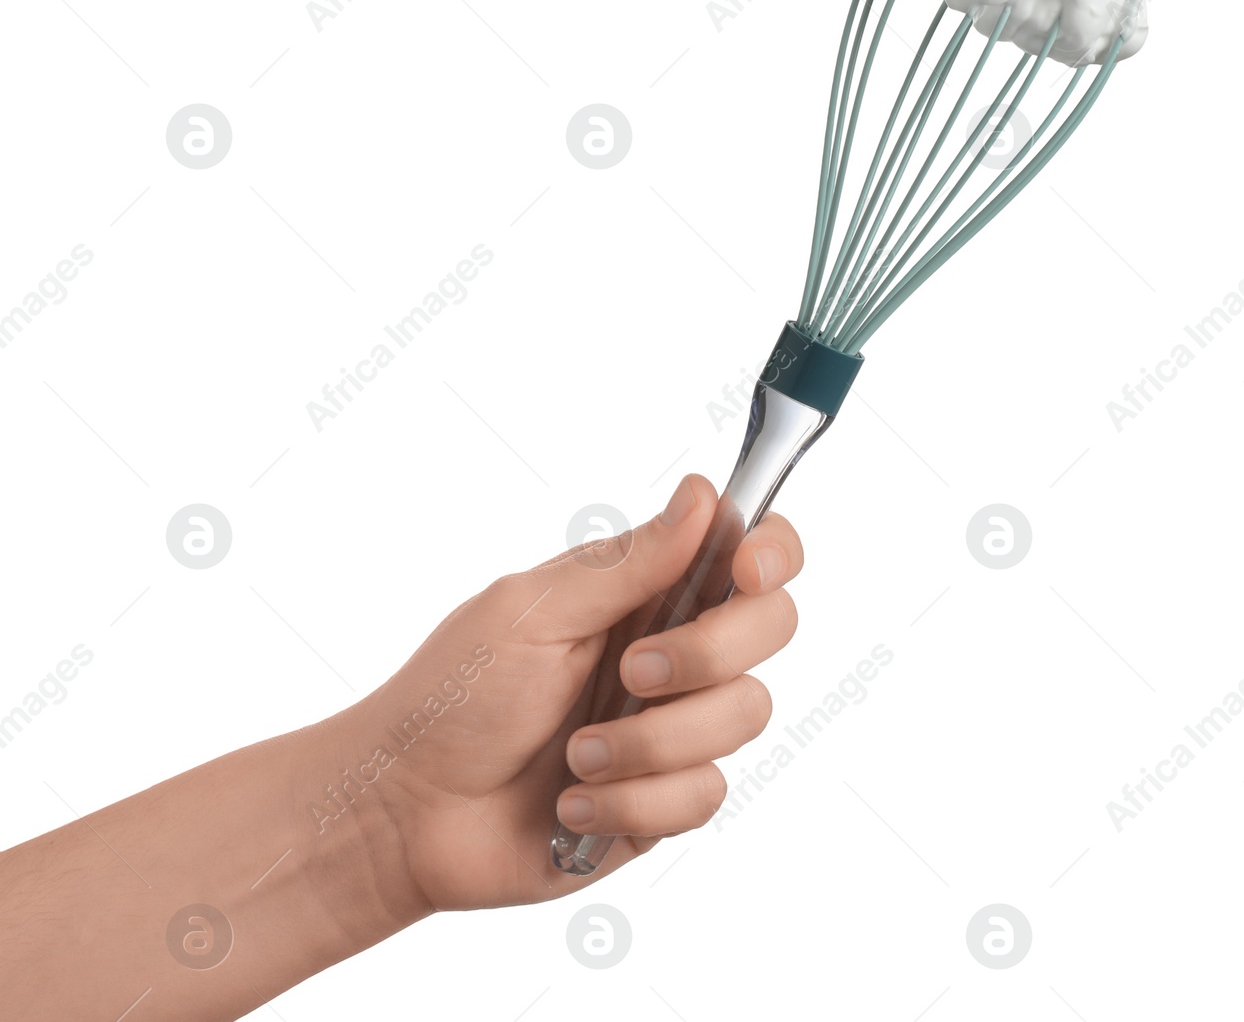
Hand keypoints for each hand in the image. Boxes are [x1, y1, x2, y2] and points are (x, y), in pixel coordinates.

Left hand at [354, 473, 803, 909]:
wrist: (405, 813)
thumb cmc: (452, 696)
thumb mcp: (532, 612)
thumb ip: (629, 564)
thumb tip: (704, 495)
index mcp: (646, 592)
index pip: (751, 552)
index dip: (773, 551)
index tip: (747, 569)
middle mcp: (676, 652)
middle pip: (771, 628)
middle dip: (710, 652)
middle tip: (633, 670)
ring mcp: (675, 728)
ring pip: (744, 715)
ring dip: (652, 741)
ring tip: (577, 755)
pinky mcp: (666, 801)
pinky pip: (704, 795)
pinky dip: (631, 802)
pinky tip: (572, 806)